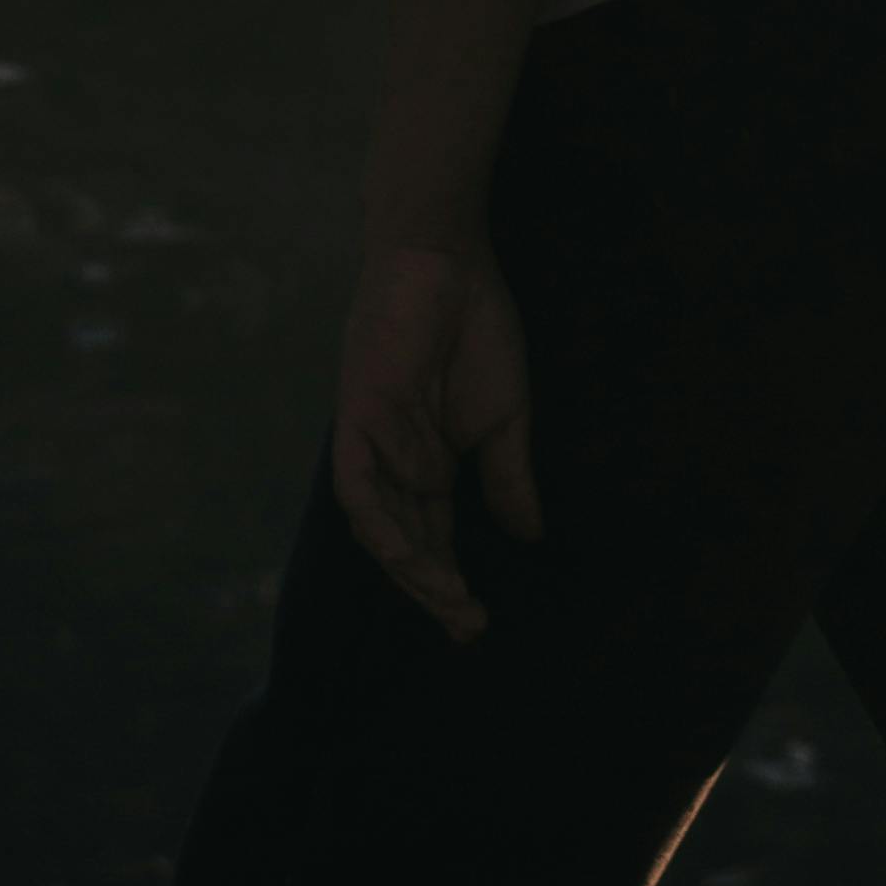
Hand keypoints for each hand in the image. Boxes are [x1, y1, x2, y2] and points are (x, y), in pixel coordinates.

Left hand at [331, 237, 542, 642]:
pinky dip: (379, 522)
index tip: (477, 624)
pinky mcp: (357, 416)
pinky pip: (358, 485)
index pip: (433, 537)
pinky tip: (408, 554)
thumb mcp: (505, 417)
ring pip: (378, 525)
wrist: (449, 258)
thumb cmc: (477, 326)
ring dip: (412, 568)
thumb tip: (528, 537)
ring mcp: (373, 441)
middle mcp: (393, 461)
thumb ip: (507, 477)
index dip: (450, 582)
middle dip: (433, 589)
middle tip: (468, 627)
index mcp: (427, 462)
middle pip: (405, 542)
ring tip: (450, 597)